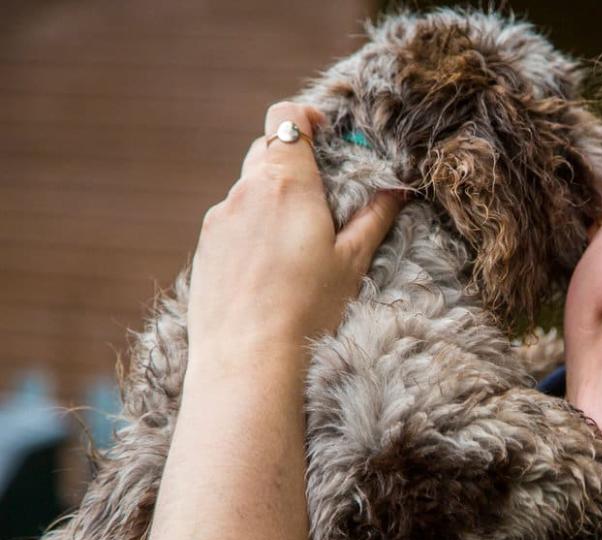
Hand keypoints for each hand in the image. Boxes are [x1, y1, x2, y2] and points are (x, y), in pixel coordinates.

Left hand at [187, 101, 403, 367]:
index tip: (327, 138)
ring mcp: (219, 219)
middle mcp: (245, 191)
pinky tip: (269, 272)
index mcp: (285, 183)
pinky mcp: (204, 248)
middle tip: (324, 200)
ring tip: (297, 247)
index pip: (286, 116)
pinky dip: (252, 231)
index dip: (307, 118)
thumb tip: (397, 188)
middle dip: (296, 165)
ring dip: (273, 202)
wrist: (248, 360)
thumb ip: (375, 216)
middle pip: (267, 151)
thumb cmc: (307, 309)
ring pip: (248, 190)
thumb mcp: (353, 261)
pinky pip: (231, 223)